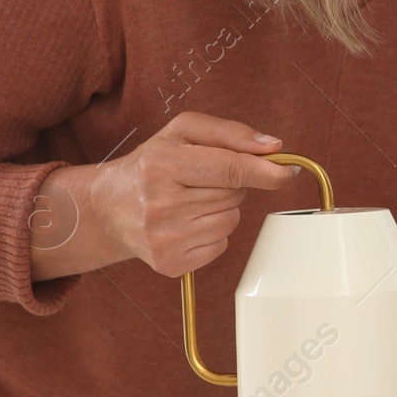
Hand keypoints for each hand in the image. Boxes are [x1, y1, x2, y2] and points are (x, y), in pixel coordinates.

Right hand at [85, 111, 299, 276]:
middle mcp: (160, 205)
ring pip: (231, 220)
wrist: (107, 207)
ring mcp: (164, 239)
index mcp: (162, 164)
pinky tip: (186, 223)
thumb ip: (230, 133)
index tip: (289, 172)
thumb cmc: (151, 163)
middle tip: (200, 180)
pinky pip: (221, 244)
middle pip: (234, 195)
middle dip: (231, 184)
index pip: (230, 169)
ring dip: (222, 208)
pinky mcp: (170, 264)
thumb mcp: (182, 132)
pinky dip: (213, 232)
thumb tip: (273, 147)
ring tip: (190, 201)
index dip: (267, 171)